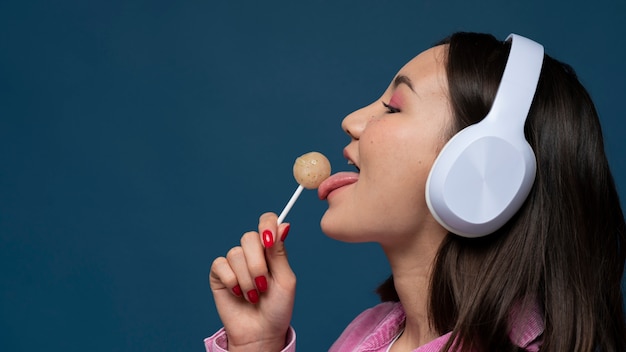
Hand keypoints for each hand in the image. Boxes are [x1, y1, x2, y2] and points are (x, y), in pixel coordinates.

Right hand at [209, 212, 295, 351]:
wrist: (261, 332)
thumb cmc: (278, 308)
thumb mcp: (285, 280)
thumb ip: (280, 253)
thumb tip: (283, 224)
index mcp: (271, 249)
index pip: (267, 222)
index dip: (266, 224)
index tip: (269, 239)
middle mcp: (252, 252)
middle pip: (249, 238)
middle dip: (257, 264)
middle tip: (264, 284)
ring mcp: (234, 262)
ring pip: (235, 254)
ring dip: (247, 279)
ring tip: (253, 295)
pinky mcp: (219, 274)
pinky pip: (221, 265)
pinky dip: (232, 281)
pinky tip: (238, 293)